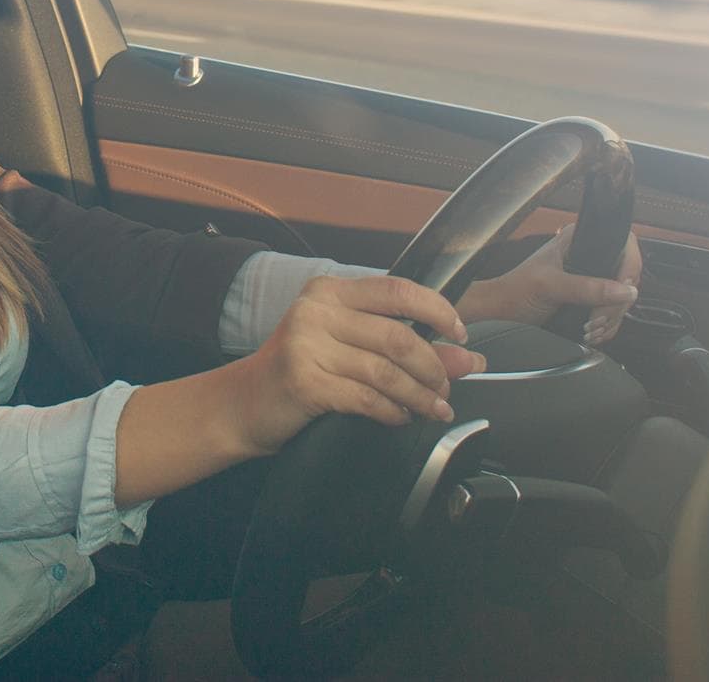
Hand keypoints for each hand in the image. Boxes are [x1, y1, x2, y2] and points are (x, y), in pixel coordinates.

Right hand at [229, 275, 487, 455]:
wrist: (243, 405)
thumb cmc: (299, 372)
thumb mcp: (349, 348)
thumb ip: (404, 347)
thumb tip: (465, 358)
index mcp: (329, 291)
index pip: (397, 289)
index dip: (437, 310)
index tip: (460, 333)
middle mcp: (316, 311)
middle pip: (398, 336)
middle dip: (434, 366)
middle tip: (448, 387)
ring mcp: (307, 346)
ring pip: (386, 371)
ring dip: (420, 396)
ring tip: (433, 409)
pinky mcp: (305, 382)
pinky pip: (366, 398)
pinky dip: (392, 412)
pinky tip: (400, 417)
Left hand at [457, 225, 641, 344]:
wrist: (501, 313)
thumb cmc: (516, 291)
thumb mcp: (551, 286)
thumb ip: (587, 287)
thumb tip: (625, 291)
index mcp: (579, 239)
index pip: (624, 244)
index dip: (630, 267)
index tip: (624, 291)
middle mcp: (589, 254)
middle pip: (627, 276)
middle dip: (616, 303)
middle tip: (596, 320)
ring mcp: (591, 277)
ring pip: (623, 298)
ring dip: (612, 319)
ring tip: (590, 329)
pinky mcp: (590, 298)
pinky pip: (613, 312)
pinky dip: (607, 326)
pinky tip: (593, 333)